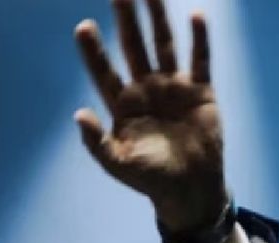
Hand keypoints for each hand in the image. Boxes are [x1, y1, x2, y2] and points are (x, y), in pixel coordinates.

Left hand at [74, 0, 226, 233]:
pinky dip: (199, 40)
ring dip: (158, 19)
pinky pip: (199, 60)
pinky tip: (196, 15)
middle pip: (133, 48)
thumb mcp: (118, 164)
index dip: (94, 51)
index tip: (83, 26)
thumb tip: (78, 114)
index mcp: (122, 105)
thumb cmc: (149, 178)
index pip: (104, 72)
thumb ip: (96, 141)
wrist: (189, 188)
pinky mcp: (200, 91)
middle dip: (126, 21)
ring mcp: (173, 87)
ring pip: (164, 46)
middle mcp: (145, 89)